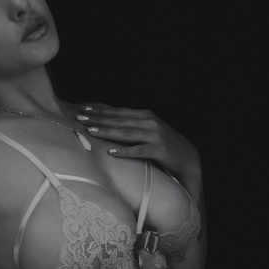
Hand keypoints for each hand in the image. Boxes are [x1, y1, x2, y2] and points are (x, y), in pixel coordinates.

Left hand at [76, 105, 200, 182]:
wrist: (189, 158)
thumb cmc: (165, 145)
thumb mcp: (149, 131)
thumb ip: (133, 125)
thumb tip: (110, 123)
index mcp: (146, 116)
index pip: (118, 112)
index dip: (100, 110)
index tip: (83, 109)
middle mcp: (150, 122)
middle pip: (119, 120)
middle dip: (98, 119)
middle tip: (79, 118)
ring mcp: (155, 135)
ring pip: (126, 133)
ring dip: (107, 131)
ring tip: (91, 131)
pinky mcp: (159, 150)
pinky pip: (139, 151)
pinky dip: (125, 151)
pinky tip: (112, 152)